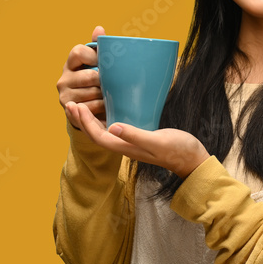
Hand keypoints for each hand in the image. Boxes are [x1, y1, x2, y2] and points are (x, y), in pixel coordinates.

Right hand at [58, 25, 105, 128]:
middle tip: (116, 82)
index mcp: (70, 62)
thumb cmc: (97, 80)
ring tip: (113, 94)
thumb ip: (99, 48)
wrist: (89, 109)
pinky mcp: (70, 110)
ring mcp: (64, 95)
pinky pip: (91, 106)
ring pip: (92, 92)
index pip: (79, 52)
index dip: (95, 56)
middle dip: (105, 80)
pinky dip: (102, 106)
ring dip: (105, 94)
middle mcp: (63, 78)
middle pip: (89, 76)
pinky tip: (108, 105)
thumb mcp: (97, 64)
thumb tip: (99, 28)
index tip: (106, 62)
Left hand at [66, 103, 209, 178]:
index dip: (84, 123)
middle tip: (69, 103)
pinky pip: (114, 129)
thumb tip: (112, 126)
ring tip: (81, 106)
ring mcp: (131, 143)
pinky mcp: (138, 137)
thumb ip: (135, 135)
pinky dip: (104, 118)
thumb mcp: (157, 140)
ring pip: (103, 132)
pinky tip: (106, 109)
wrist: (193, 159)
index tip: (76, 106)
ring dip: (90, 120)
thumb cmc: (178, 150)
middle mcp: (125, 146)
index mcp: (127, 148)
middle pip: (96, 135)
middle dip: (81, 120)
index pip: (98, 136)